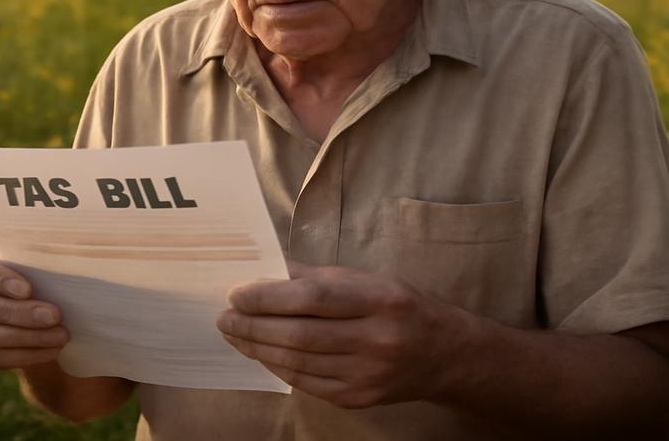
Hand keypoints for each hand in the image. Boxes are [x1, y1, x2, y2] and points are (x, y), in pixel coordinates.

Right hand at [0, 233, 68, 368]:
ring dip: (24, 338)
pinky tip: (49, 349)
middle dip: (15, 313)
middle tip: (54, 315)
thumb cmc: (10, 258)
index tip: (28, 289)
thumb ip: (20, 247)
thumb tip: (54, 252)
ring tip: (59, 335)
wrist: (1, 286)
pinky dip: (21, 356)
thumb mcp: (9, 245)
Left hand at [217, 262, 464, 408]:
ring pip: (298, 363)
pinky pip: (306, 383)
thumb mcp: (368, 279)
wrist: (444, 355)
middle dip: (253, 326)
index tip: (236, 294)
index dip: (268, 297)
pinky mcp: (358, 398)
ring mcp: (367, 374)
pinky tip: (260, 353)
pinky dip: (277, 367)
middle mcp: (376, 340)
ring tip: (234, 334)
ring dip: (258, 348)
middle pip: (299, 335)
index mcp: (379, 299)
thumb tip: (265, 270)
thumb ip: (318, 277)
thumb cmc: (399, 306)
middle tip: (224, 317)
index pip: (313, 299)